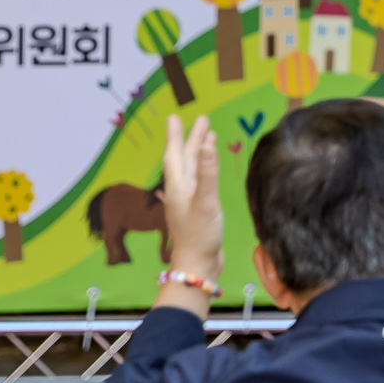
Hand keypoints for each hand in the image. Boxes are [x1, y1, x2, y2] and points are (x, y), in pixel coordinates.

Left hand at [158, 114, 222, 312]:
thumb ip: (207, 172)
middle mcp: (181, 191)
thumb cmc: (200, 235)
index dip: (175, 135)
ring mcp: (189, 202)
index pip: (175, 154)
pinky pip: (199, 182)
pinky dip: (204, 171)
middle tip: (201, 121)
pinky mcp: (197, 211)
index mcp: (179, 186)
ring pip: (192, 170)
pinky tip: (208, 174)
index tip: (175, 117)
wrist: (198, 265)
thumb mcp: (205, 201)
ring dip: (198, 153)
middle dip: (191, 139)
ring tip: (207, 140)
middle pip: (184, 159)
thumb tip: (206, 143)